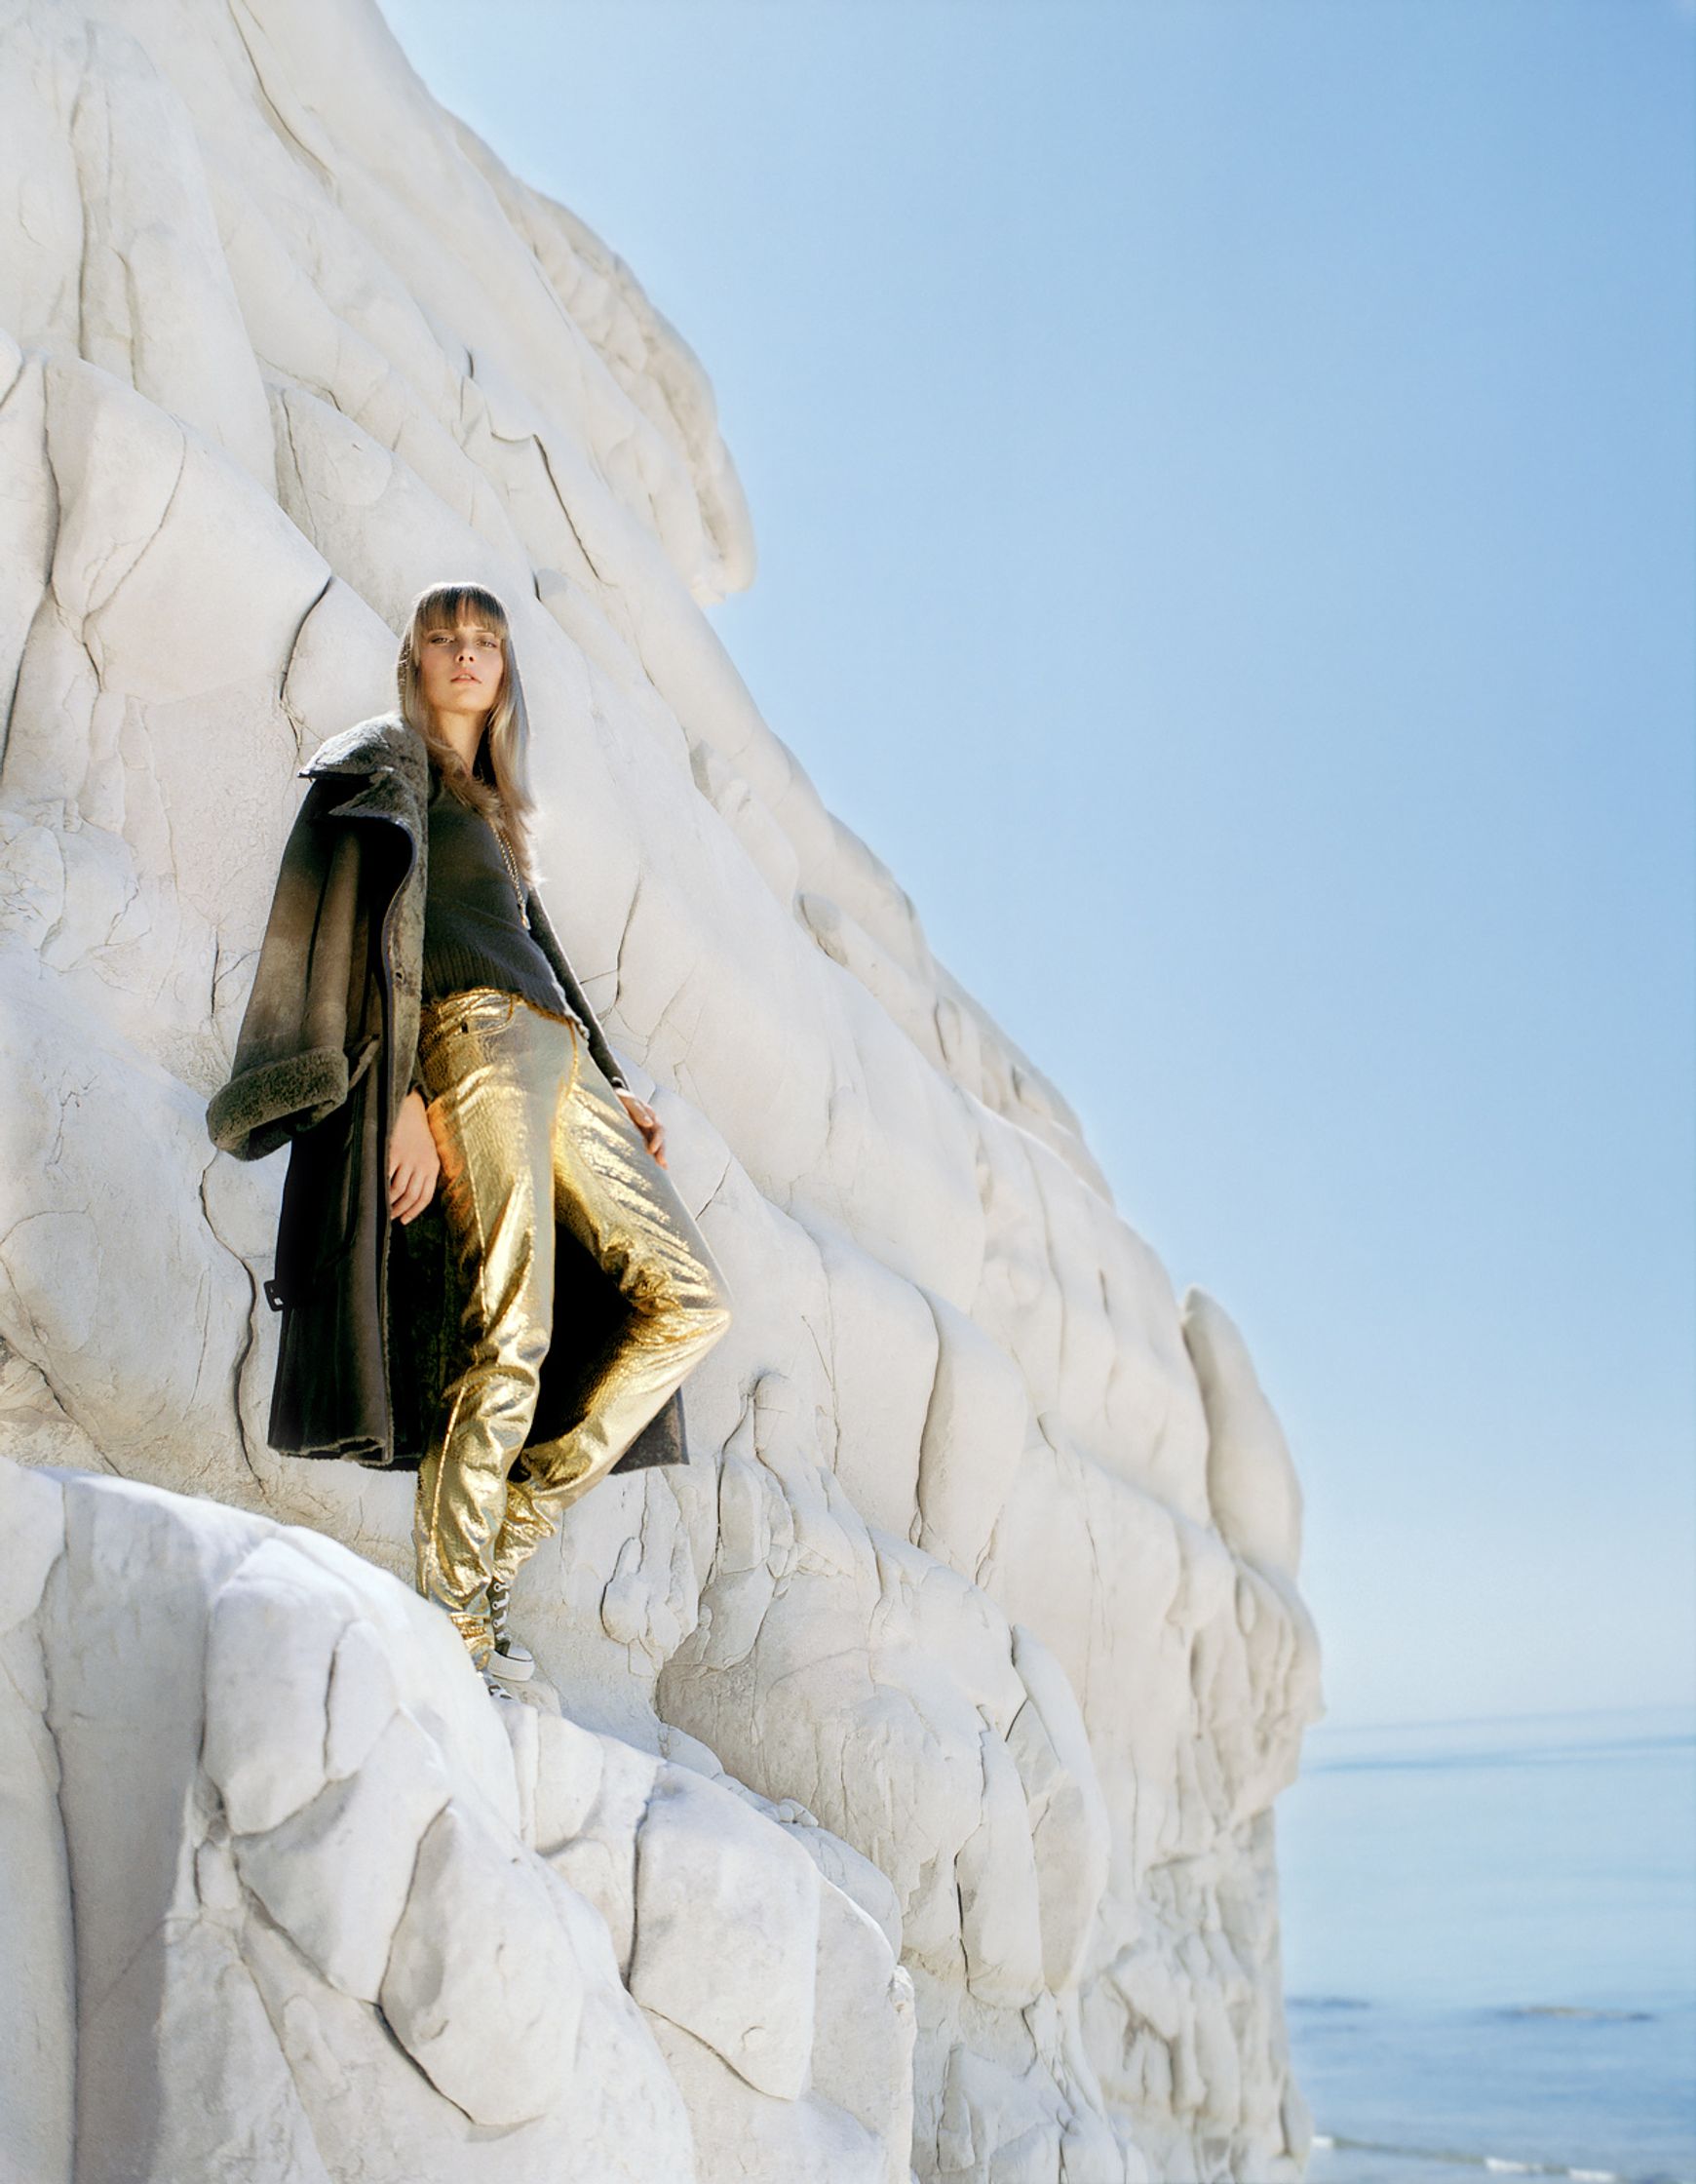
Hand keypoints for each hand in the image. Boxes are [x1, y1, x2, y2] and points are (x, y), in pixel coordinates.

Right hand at [388, 1089, 440, 1221]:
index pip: (426, 1197)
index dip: (414, 1212)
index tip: (404, 1220)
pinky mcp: (393, 1151)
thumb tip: (410, 1198)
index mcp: (433, 1166)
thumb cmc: (415, 1132)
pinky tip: (374, 1191)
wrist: (409, 1106)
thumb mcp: (427, 1152)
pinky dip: (380, 1187)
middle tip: (389, 1216)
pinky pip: (386, 1177)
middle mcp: (422, 1164)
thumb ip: (422, 1172)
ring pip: (398, 1190)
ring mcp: (407, 1158)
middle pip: (411, 1196)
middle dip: (400, 1210)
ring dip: (389, 1202)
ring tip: (381, 1206)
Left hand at [618, 1091, 667, 1167]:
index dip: (657, 1140)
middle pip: (660, 1139)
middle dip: (661, 1151)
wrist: (610, 1098)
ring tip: (662, 1168)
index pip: (658, 1129)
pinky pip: (648, 1148)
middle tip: (659, 1162)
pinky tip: (656, 1169)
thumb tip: (649, 1123)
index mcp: (649, 1114)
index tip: (652, 1150)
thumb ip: (637, 1110)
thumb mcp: (627, 1100)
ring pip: (656, 1145)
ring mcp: (645, 1131)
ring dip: (659, 1156)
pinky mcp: (638, 1138)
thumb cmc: (618, 1097)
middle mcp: (650, 1124)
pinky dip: (653, 1158)